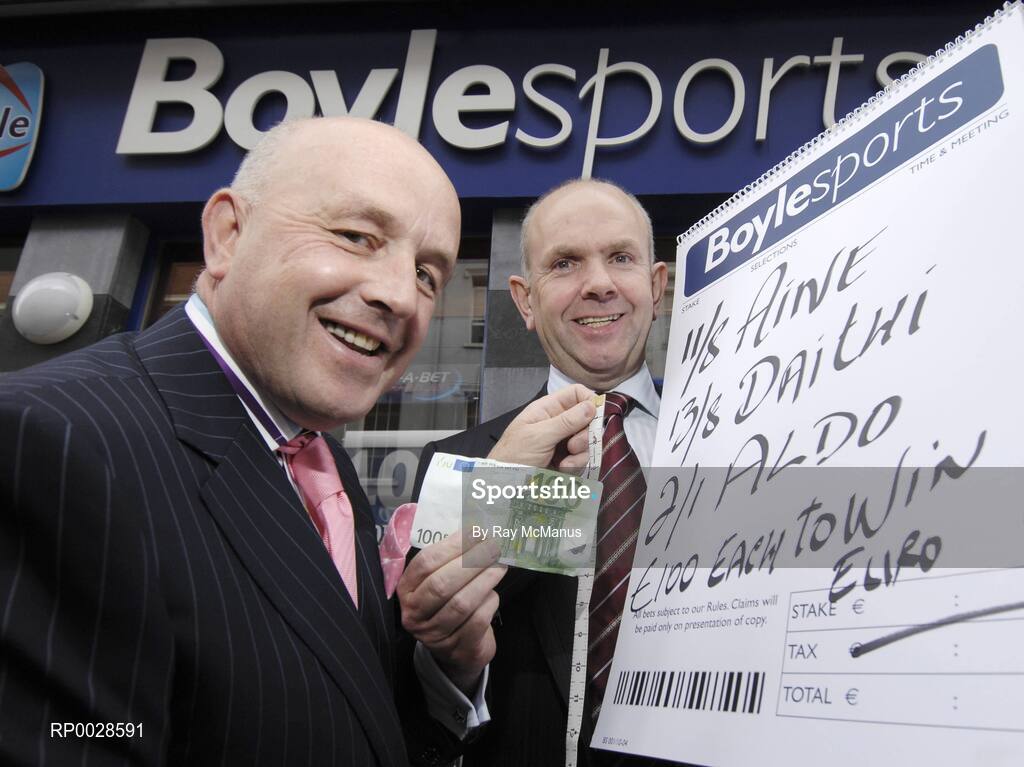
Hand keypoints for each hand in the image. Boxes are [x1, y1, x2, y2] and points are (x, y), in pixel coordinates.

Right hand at [398, 531, 506, 694]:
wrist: (456, 649)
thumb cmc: (448, 603)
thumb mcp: (441, 579)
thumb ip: (452, 559)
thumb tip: (478, 530)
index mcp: (406, 590)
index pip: (425, 563)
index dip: (452, 545)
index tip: (475, 532)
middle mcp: (414, 614)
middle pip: (442, 584)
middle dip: (471, 562)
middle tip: (493, 547)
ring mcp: (434, 635)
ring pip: (461, 604)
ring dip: (484, 580)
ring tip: (499, 566)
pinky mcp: (458, 649)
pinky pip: (477, 621)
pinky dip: (488, 603)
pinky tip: (493, 593)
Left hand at [488, 383, 595, 469]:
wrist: (504, 485)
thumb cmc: (514, 455)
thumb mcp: (539, 436)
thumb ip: (566, 421)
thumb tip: (592, 405)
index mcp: (548, 409)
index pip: (576, 394)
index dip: (588, 401)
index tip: (595, 415)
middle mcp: (558, 422)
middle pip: (587, 419)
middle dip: (584, 433)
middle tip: (573, 445)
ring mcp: (563, 442)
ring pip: (587, 440)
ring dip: (580, 453)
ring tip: (565, 463)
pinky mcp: (566, 460)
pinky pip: (582, 458)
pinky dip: (576, 465)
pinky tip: (563, 469)